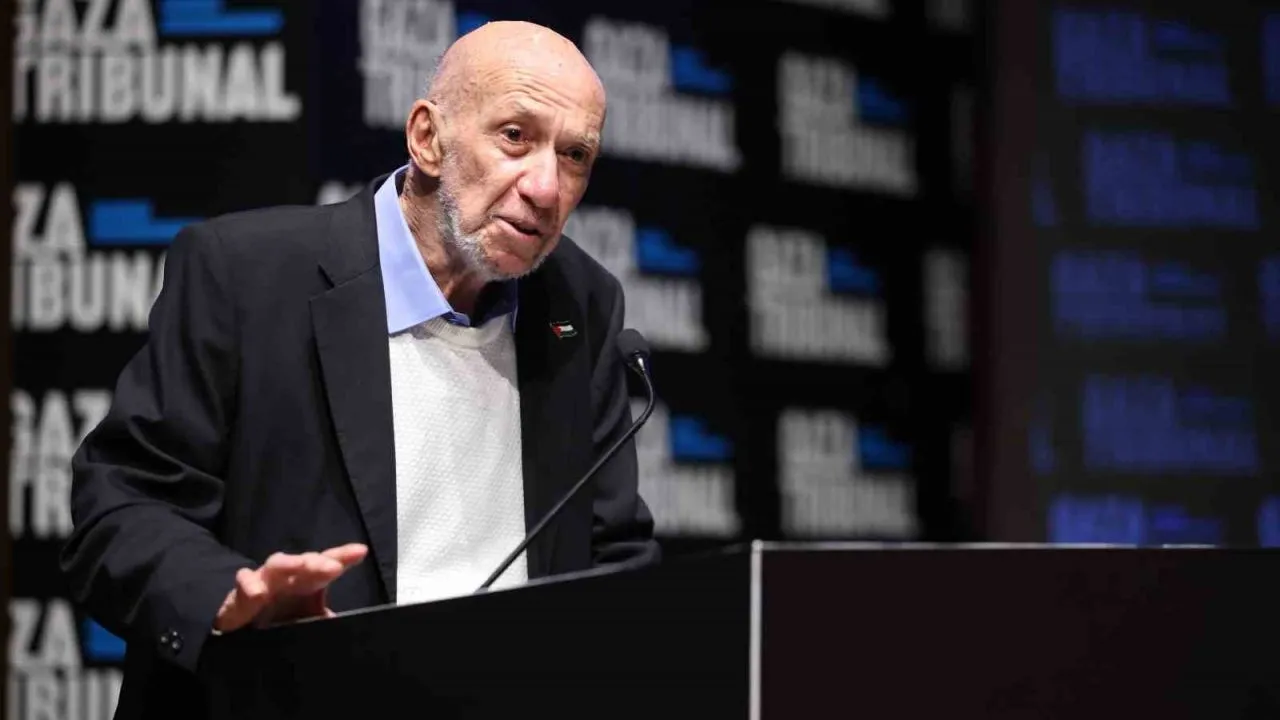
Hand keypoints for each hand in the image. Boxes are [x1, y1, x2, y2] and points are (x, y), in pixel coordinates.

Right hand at [213, 543, 367, 632]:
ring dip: (289, 563)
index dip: (344, 556)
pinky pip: (242, 584)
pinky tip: (258, 592)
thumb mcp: (309, 627)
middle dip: (319, 562)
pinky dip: (249, 584)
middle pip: (305, 562)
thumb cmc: (281, 627)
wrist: (242, 642)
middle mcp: (287, 578)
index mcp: (308, 583)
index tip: (361, 551)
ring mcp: (263, 583)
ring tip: (302, 566)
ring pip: (276, 565)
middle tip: (333, 567)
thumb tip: (341, 624)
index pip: (327, 565)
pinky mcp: (238, 597)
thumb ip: (324, 623)